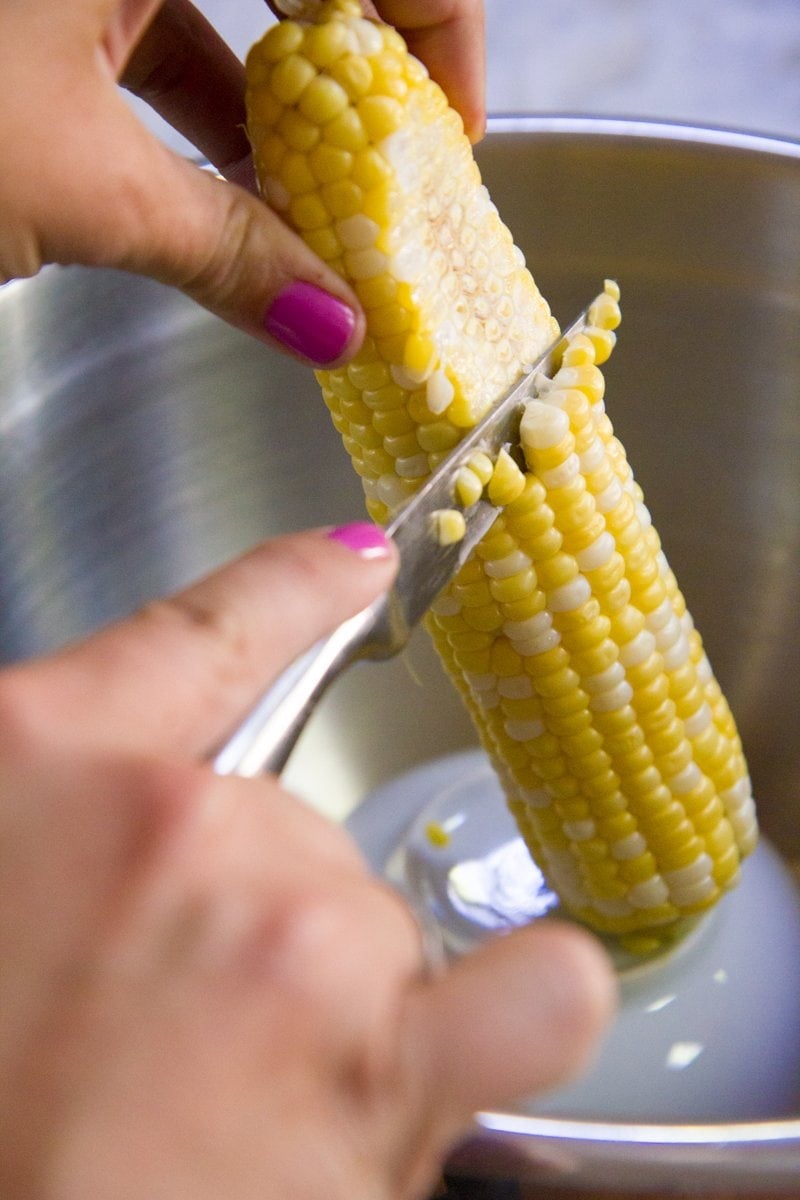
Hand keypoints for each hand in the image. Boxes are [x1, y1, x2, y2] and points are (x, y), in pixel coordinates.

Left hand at [0, 1, 484, 365]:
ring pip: (222, 2)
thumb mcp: (82, 188)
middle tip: (392, 166)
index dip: (437, 22)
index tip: (455, 130)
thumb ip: (218, 247)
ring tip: (309, 209)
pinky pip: (150, 20)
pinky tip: (222, 187)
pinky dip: (198, 102)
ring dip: (272, 106)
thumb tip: (330, 322)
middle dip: (360, 72)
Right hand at [0, 525, 614, 1198]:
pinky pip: (532, 993)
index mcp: (44, 759)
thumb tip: (152, 817)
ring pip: (365, 921)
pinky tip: (462, 1039)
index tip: (358, 564)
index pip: (214, 627)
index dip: (296, 589)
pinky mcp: (385, 1060)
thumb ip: (71, 823)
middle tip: (158, 1027)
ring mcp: (291, 932)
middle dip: (242, 916)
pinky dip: (521, 1004)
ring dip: (315, 997)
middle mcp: (175, 824)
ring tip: (219, 1100)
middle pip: (289, 825)